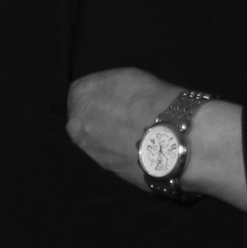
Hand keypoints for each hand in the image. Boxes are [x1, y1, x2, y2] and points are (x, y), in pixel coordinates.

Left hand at [65, 67, 181, 189]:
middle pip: (83, 119)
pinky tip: (135, 149)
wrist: (171, 138)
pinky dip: (117, 153)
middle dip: (98, 118)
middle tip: (122, 118)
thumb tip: (105, 95)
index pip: (81, 92)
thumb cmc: (151, 99)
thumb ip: (106, 87)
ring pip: (93, 140)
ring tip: (132, 135)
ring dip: (106, 138)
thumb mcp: (125, 77)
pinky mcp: (102, 170)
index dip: (100, 95)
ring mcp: (87, 149)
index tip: (115, 99)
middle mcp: (75, 124)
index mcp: (79, 94)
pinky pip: (107, 157)